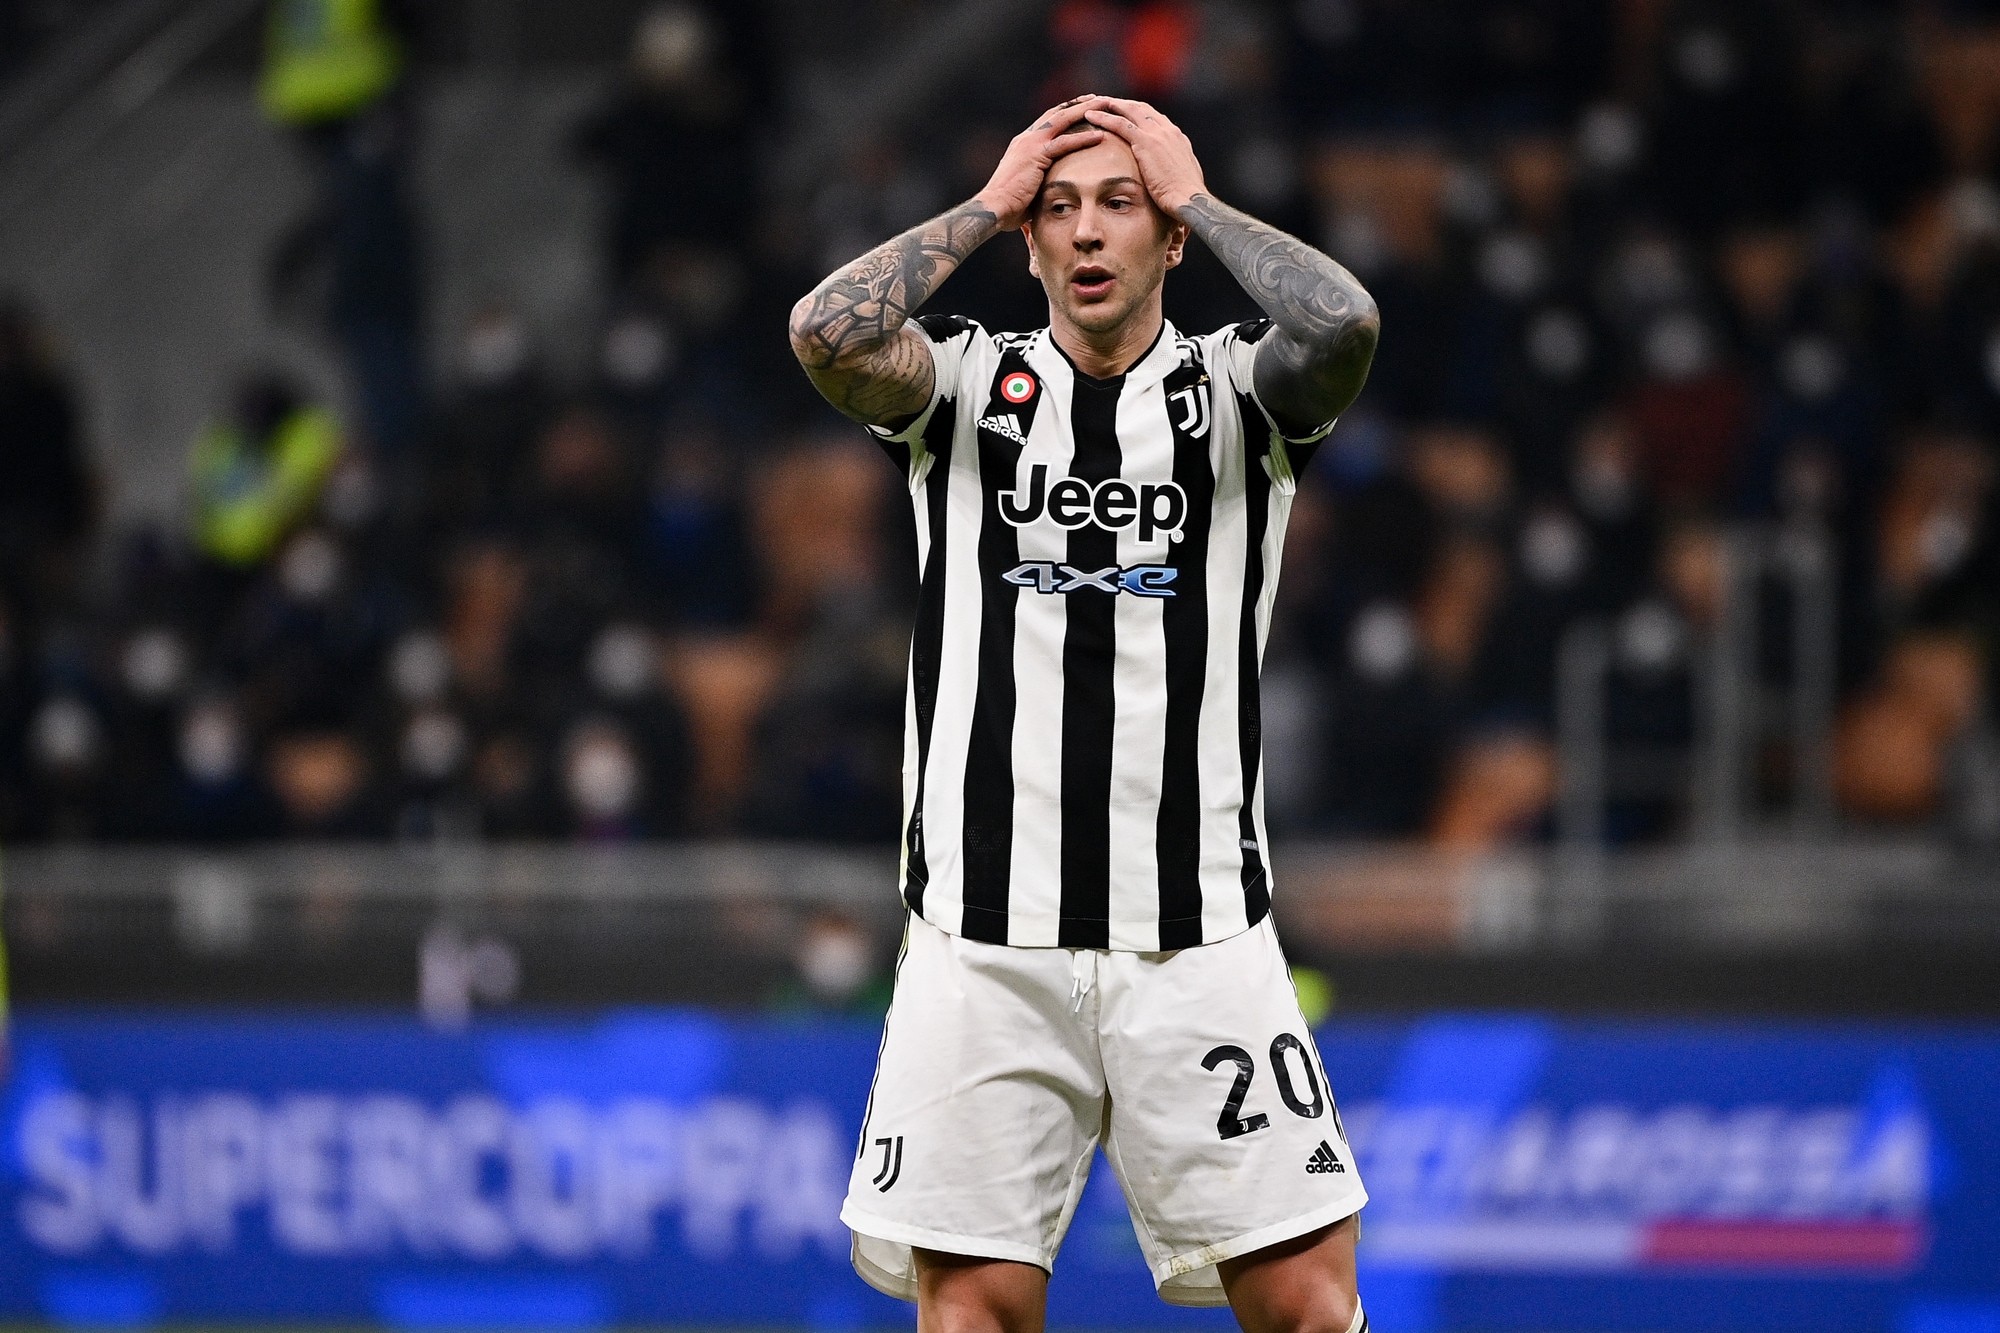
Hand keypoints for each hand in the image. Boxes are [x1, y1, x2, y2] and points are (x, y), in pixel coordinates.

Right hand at [975, 95, 1112, 229]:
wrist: (994, 207)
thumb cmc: (1009, 205)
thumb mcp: (1027, 186)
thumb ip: (1041, 180)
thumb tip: (1054, 191)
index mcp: (1023, 144)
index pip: (1048, 122)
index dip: (1066, 113)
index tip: (1084, 108)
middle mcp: (1027, 138)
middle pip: (1057, 114)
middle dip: (1079, 104)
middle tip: (1098, 98)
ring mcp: (1030, 144)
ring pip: (1063, 120)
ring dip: (1086, 110)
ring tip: (1105, 105)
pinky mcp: (1036, 155)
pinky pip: (1064, 143)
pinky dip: (1083, 138)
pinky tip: (1100, 135)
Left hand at [1080, 98, 1206, 215]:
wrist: (1189, 200)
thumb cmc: (1185, 198)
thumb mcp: (1182, 178)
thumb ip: (1173, 170)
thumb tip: (1169, 177)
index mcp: (1177, 138)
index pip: (1154, 118)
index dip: (1137, 113)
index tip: (1123, 113)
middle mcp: (1168, 131)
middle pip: (1141, 108)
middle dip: (1122, 104)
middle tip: (1104, 103)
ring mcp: (1157, 134)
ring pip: (1129, 110)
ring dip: (1110, 105)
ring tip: (1093, 104)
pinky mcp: (1146, 143)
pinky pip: (1120, 124)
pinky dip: (1104, 118)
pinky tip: (1090, 116)